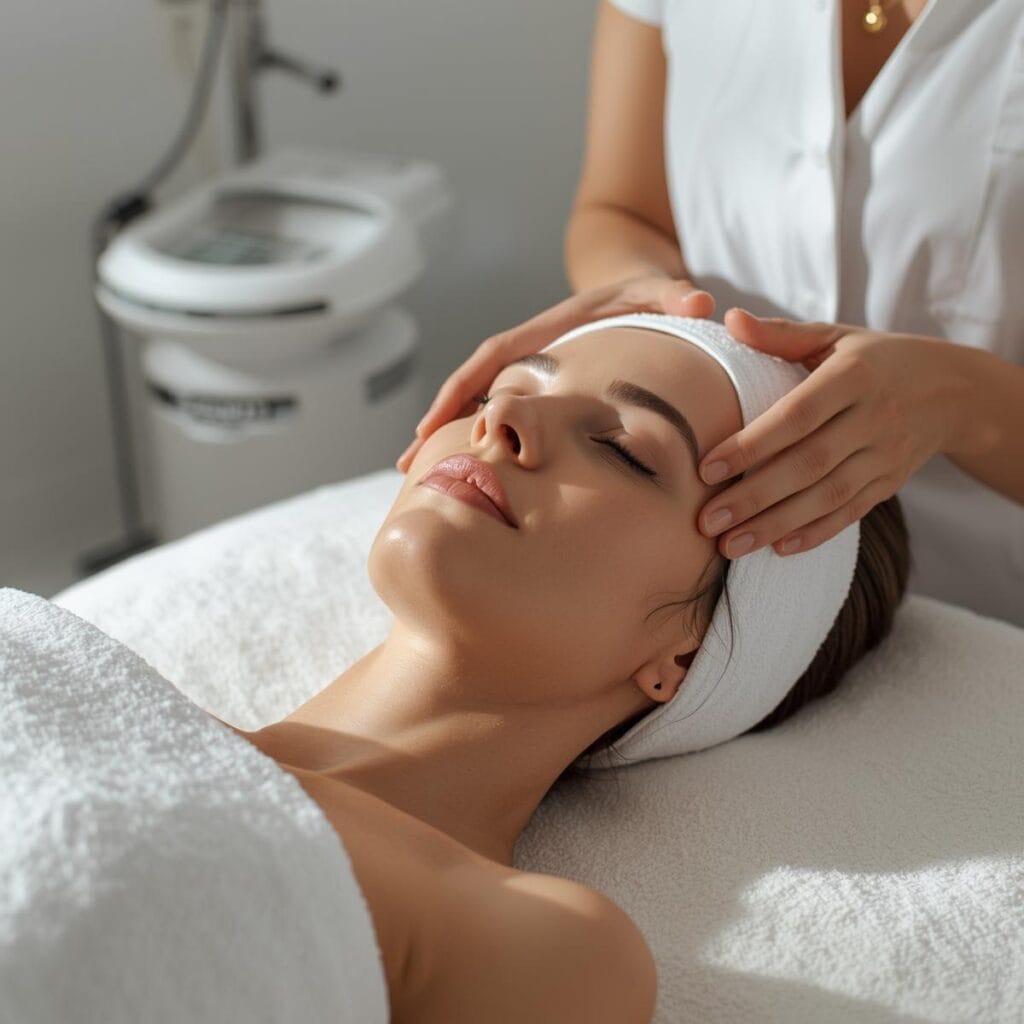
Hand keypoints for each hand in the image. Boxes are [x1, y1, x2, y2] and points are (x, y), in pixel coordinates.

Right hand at [394, 275, 715, 472]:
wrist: (636, 285)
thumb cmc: (644, 294)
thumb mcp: (660, 291)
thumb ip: (676, 297)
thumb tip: (701, 303)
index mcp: (545, 331)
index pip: (492, 357)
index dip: (462, 389)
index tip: (434, 421)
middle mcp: (528, 349)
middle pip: (472, 383)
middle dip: (440, 418)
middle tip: (410, 462)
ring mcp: (530, 367)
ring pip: (481, 398)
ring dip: (452, 429)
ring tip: (422, 471)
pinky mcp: (538, 381)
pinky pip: (500, 405)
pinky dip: (478, 430)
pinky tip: (471, 463)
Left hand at [695, 308, 964, 558]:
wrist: (953, 389)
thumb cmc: (875, 359)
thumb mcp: (834, 337)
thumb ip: (780, 335)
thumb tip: (730, 318)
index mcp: (853, 376)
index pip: (796, 416)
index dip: (751, 445)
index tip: (706, 469)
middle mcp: (873, 418)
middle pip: (808, 464)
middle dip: (754, 497)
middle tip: (705, 521)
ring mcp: (885, 455)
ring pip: (827, 496)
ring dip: (775, 525)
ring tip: (728, 545)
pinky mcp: (891, 483)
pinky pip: (850, 512)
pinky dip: (814, 533)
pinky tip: (777, 549)